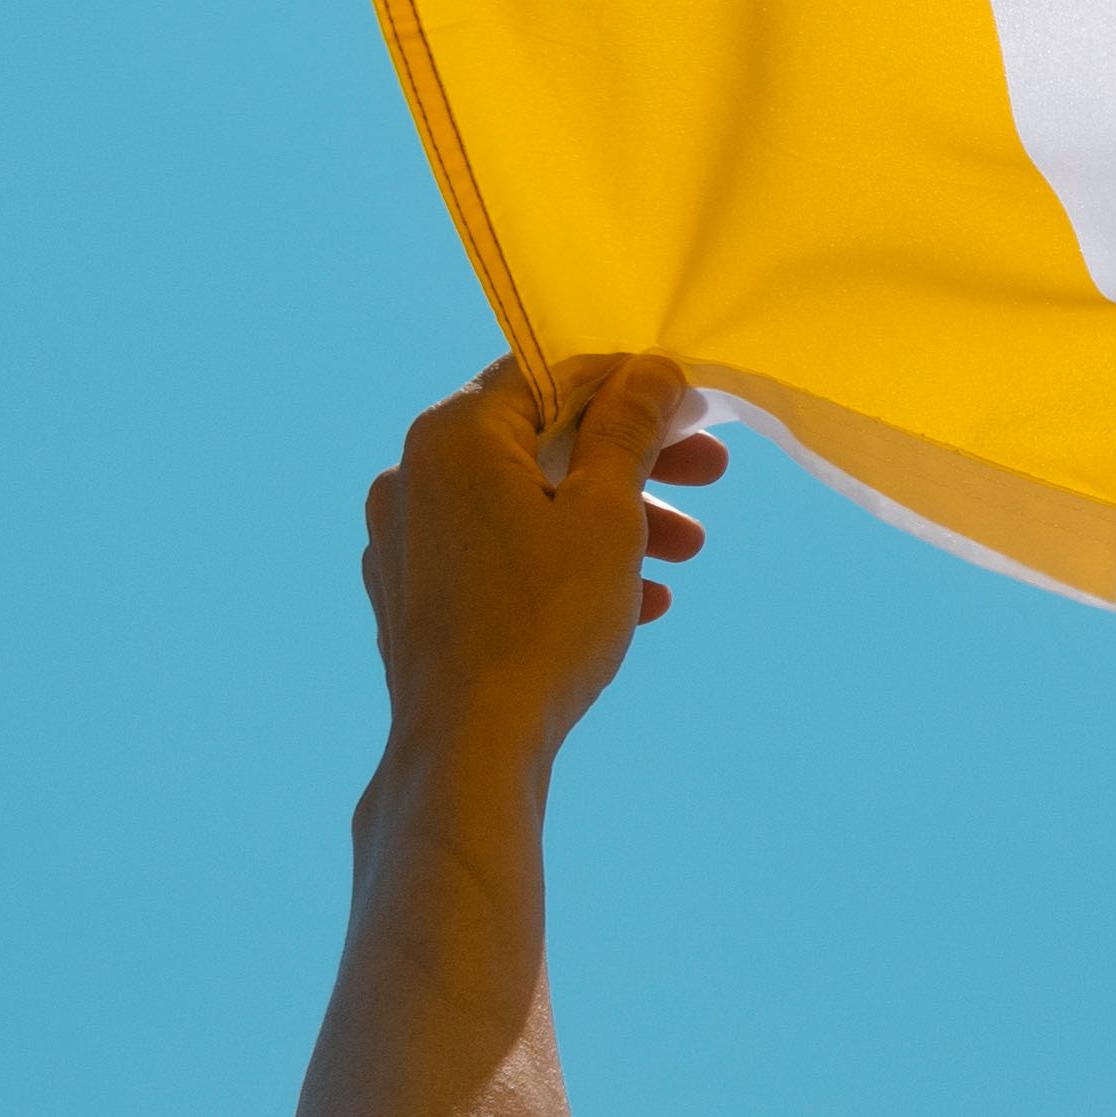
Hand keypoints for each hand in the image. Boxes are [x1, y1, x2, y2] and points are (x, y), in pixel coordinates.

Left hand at [357, 356, 725, 787]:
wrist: (468, 746)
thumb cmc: (543, 619)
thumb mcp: (607, 512)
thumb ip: (629, 428)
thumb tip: (651, 370)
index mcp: (455, 433)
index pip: (553, 374)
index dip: (633, 385)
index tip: (692, 412)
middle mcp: (414, 473)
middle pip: (542, 440)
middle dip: (633, 459)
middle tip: (709, 474)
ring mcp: (406, 537)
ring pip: (526, 502)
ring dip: (611, 517)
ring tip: (685, 553)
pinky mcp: (413, 595)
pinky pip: (501, 554)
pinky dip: (564, 561)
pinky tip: (634, 600)